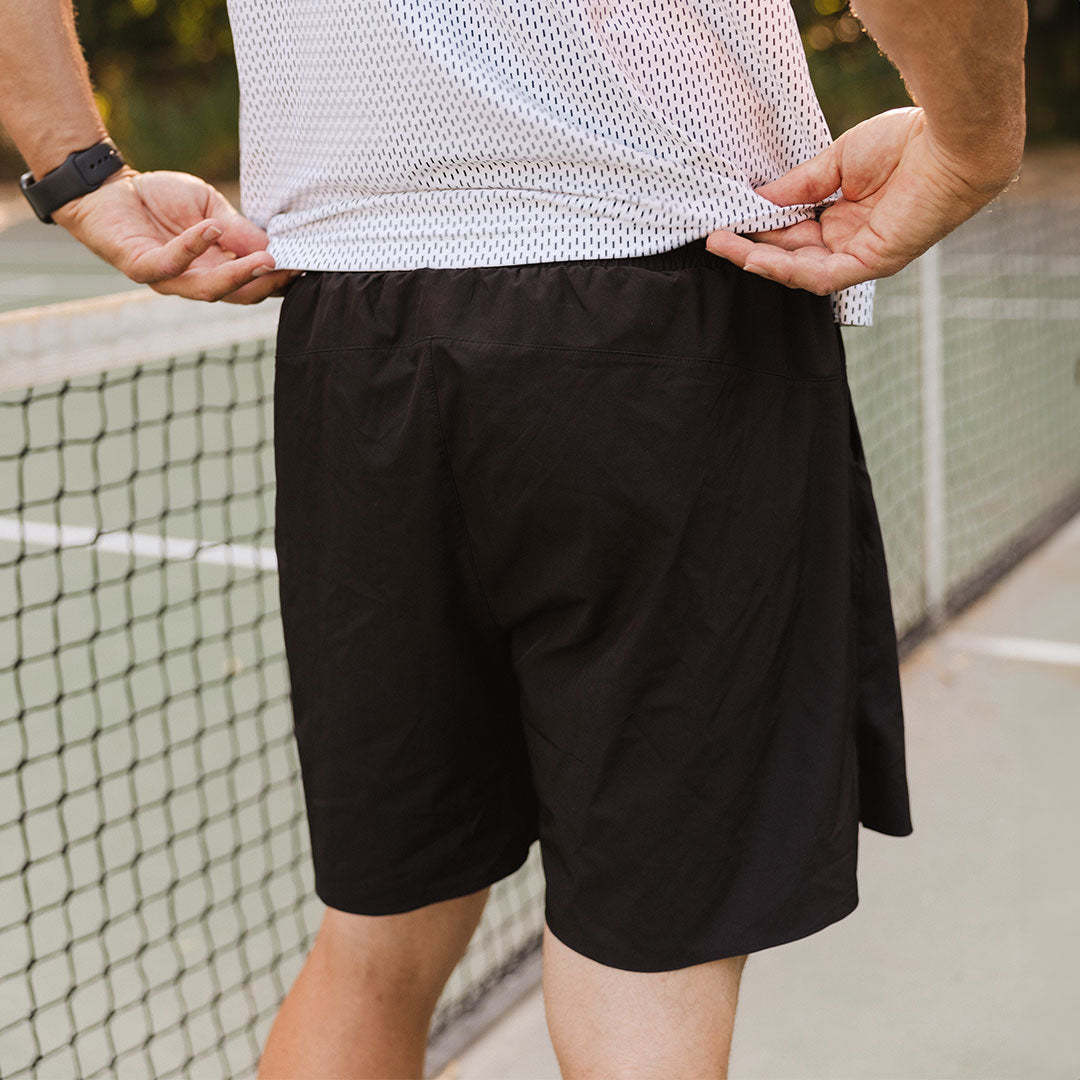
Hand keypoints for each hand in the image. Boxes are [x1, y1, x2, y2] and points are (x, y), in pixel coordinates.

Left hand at [52, 166, 299, 302]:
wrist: (107, 188)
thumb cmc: (160, 199)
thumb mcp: (210, 208)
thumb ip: (238, 229)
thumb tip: (274, 246)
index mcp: (219, 269)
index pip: (255, 284)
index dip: (280, 279)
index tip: (306, 265)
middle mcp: (198, 281)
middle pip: (239, 295)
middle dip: (268, 284)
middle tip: (292, 267)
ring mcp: (170, 279)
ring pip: (210, 290)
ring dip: (240, 276)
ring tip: (266, 260)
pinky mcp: (141, 268)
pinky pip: (170, 265)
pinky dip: (193, 247)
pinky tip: (211, 228)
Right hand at [705, 107, 1021, 295]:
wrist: (950, 141)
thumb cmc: (905, 142)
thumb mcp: (837, 162)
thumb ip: (799, 185)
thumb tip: (759, 197)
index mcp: (843, 214)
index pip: (791, 228)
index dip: (760, 226)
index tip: (728, 217)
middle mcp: (848, 239)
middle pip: (790, 252)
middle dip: (751, 246)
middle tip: (715, 238)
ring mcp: (859, 254)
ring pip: (799, 269)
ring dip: (761, 261)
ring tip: (726, 247)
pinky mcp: (872, 263)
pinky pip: (823, 276)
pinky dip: (789, 269)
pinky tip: (758, 257)